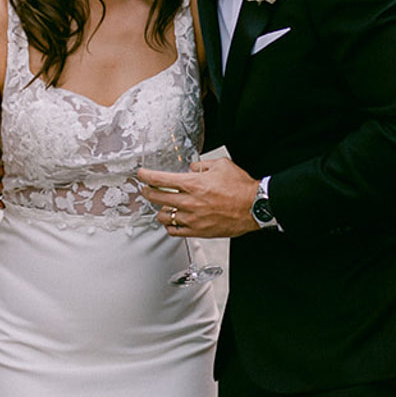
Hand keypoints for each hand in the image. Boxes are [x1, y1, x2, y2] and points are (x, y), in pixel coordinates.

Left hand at [138, 156, 259, 238]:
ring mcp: (193, 218)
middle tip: (146, 189)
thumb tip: (192, 168)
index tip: (141, 175)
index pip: (161, 180)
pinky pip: (175, 231)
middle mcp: (190, 202)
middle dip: (147, 192)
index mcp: (193, 184)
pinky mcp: (198, 231)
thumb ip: (202, 165)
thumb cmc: (240, 187)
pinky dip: (170, 225)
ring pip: (164, 216)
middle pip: (157, 198)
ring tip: (162, 206)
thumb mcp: (221, 165)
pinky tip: (172, 221)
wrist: (254, 207)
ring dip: (159, 210)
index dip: (146, 176)